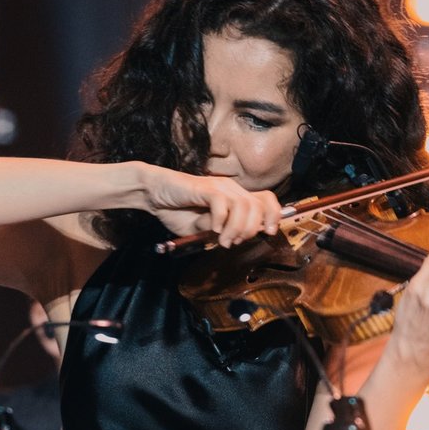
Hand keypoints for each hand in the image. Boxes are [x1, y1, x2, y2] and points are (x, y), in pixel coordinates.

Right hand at [142, 167, 281, 246]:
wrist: (154, 194)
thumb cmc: (177, 211)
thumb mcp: (203, 229)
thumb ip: (220, 232)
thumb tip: (235, 237)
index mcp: (235, 197)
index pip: (266, 200)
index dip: (274, 216)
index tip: (269, 233)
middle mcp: (231, 189)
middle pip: (258, 206)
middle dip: (251, 229)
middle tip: (234, 242)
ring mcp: (219, 187)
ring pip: (243, 206)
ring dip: (236, 229)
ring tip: (222, 240)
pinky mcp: (204, 188)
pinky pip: (222, 204)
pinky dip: (220, 221)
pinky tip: (213, 229)